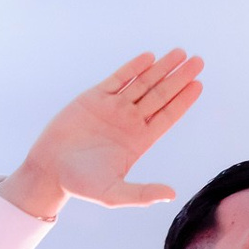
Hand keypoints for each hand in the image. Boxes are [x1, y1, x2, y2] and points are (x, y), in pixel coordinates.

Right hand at [0, 49, 204, 218]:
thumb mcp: (114, 194)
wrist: (49, 170)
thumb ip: (143, 194)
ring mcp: (113, 108)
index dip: (183, 100)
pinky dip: (133, 68)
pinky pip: (118, 79)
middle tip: (198, 61)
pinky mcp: (93, 98)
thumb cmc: (81, 184)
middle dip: (179, 78)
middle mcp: (130, 121)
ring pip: (142, 83)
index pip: (168, 115)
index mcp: (139, 140)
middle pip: (161, 95)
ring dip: (161, 68)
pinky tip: (148, 57)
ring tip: (180, 53)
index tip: (199, 84)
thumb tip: (172, 195)